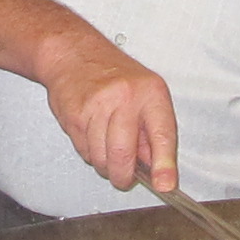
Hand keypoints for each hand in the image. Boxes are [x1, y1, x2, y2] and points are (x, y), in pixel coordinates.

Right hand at [34, 29, 181, 191]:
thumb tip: (158, 170)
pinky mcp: (75, 115)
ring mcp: (97, 106)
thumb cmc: (114, 75)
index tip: (165, 185)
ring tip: (106, 145)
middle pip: (122, 154)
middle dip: (122, 175)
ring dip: (104, 164)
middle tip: (124, 177)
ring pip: (101, 158)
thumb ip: (153, 132)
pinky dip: (90, 152)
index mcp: (150, 93)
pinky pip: (84, 151)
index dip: (163, 165)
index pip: (161, 135)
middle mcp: (125, 98)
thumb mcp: (146, 94)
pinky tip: (92, 134)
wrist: (74, 54)